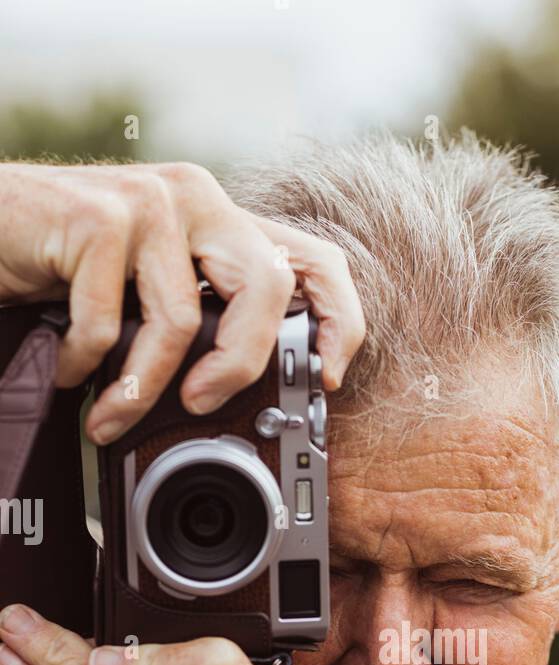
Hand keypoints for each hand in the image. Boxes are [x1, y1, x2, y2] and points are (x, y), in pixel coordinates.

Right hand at [0, 160, 364, 439]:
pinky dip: (86, 367)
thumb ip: (203, 317)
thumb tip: (253, 394)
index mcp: (222, 220)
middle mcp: (196, 200)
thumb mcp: (151, 290)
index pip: (316, 260)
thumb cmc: (67, 267)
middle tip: (200, 407)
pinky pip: (109, 324)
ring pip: (182, 320)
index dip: (339, 322)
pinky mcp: (96, 217)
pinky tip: (68, 372)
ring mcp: (148, 202)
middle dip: (241, 366)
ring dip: (142, 389)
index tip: (326, 381)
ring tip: (112, 417)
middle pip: (265, 288)